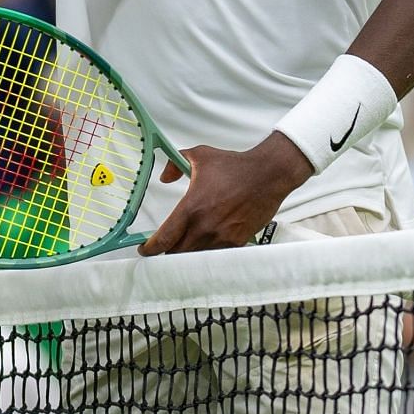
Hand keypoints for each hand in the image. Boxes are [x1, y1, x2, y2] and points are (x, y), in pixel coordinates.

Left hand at [138, 133, 311, 255]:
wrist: (268, 175)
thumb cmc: (235, 166)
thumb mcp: (200, 156)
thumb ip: (175, 165)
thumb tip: (165, 178)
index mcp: (191, 208)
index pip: (164, 238)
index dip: (150, 248)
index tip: (144, 249)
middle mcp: (205, 226)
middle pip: (176, 253)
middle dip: (166, 252)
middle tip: (162, 249)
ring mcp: (222, 237)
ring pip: (195, 257)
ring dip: (187, 254)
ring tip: (183, 247)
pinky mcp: (237, 241)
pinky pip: (216, 254)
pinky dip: (207, 252)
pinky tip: (204, 246)